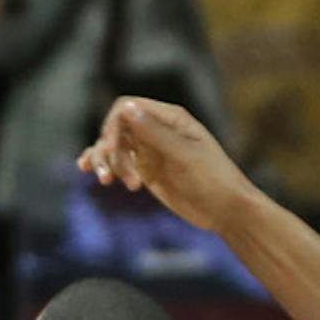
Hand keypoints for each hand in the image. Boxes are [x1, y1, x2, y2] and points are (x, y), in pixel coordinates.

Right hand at [81, 95, 250, 232]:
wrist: (228, 210)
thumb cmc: (215, 180)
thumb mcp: (185, 156)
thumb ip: (156, 133)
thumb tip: (126, 108)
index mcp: (170, 118)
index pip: (127, 108)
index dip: (112, 125)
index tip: (111, 147)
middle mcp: (157, 130)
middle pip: (116, 128)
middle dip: (110, 151)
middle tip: (118, 178)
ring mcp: (151, 151)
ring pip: (114, 146)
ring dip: (104, 160)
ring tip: (106, 181)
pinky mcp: (147, 171)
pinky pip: (120, 163)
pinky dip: (105, 165)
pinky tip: (91, 171)